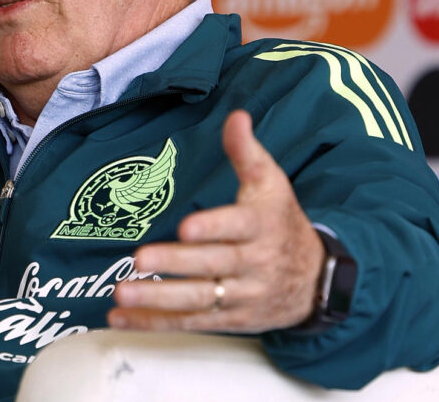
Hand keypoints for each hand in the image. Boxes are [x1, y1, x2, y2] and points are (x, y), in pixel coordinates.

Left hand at [108, 110, 323, 332]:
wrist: (316, 280)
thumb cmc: (282, 222)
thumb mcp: (272, 184)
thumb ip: (247, 152)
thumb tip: (236, 116)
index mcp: (261, 227)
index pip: (236, 227)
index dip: (212, 228)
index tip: (187, 228)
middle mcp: (252, 264)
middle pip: (211, 266)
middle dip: (175, 264)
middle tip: (140, 259)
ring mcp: (241, 296)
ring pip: (198, 300)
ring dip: (157, 300)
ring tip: (121, 291)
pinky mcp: (229, 320)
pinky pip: (190, 323)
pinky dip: (154, 323)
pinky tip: (121, 318)